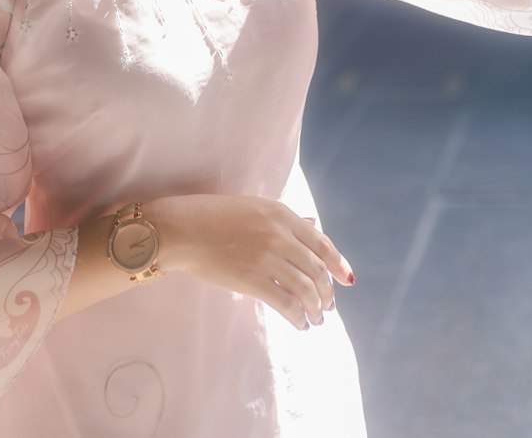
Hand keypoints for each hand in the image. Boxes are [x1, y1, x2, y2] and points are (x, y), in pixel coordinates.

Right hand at [146, 193, 354, 330]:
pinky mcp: (253, 280)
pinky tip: (300, 323)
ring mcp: (267, 257)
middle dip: (327, 291)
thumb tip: (314, 226)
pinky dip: (298, 316)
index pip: (321, 243)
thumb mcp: (255, 208)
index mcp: (281, 214)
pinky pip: (286, 303)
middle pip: (317, 269)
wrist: (185, 228)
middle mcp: (280, 234)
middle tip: (328, 305)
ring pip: (305, 288)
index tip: (346, 279)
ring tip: (316, 318)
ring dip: (316, 308)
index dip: (338, 263)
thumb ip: (286, 220)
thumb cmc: (215, 215)